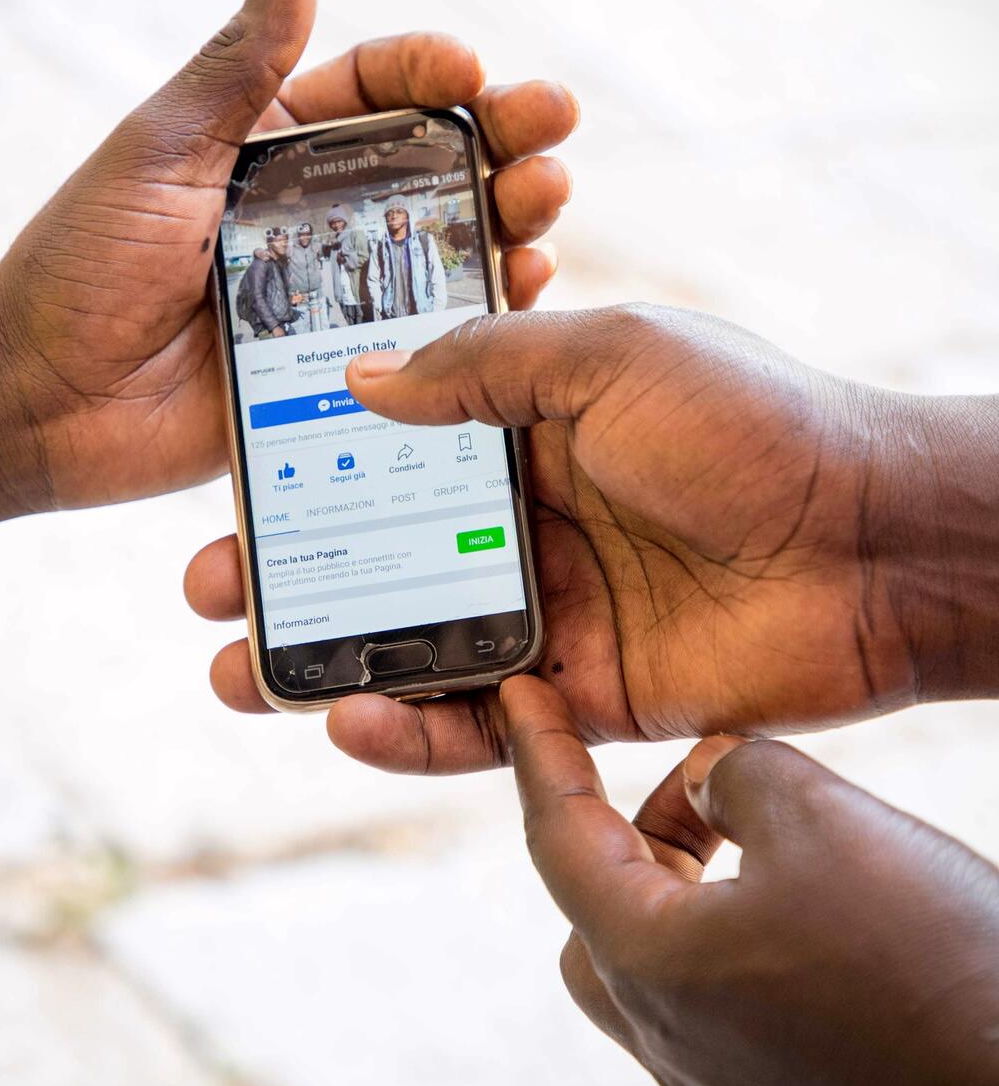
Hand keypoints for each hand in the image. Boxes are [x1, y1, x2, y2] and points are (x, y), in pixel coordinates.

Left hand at [0, 0, 577, 509]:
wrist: (42, 404)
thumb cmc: (80, 267)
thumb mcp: (160, 151)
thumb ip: (239, 64)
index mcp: (266, 148)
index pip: (373, 91)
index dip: (431, 73)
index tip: (474, 72)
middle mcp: (310, 216)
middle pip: (430, 165)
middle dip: (500, 138)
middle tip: (552, 128)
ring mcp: (329, 294)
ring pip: (441, 247)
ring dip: (507, 218)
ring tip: (545, 204)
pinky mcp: (337, 369)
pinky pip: (422, 338)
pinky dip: (477, 311)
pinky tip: (520, 286)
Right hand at [185, 307, 998, 767]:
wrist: (875, 541)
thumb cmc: (751, 424)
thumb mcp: (605, 356)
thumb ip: (479, 367)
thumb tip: (360, 380)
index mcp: (526, 434)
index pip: (391, 457)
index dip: (312, 473)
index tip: (237, 483)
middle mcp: (526, 524)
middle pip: (383, 560)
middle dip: (292, 578)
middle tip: (210, 591)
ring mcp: (550, 614)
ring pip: (414, 648)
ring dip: (326, 665)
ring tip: (242, 677)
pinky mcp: (582, 697)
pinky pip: (479, 724)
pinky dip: (413, 730)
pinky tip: (350, 719)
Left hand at [503, 673, 998, 1085]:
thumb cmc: (927, 967)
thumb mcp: (818, 818)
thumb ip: (733, 774)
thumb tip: (708, 776)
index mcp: (647, 961)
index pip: (556, 834)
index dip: (538, 750)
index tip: (520, 697)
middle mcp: (666, 1032)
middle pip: (595, 908)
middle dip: (625, 833)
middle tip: (687, 788)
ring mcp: (719, 1077)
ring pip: (655, 955)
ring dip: (685, 879)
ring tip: (754, 833)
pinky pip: (714, 996)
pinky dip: (727, 927)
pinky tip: (797, 901)